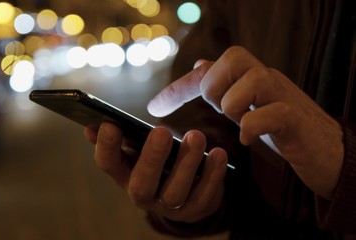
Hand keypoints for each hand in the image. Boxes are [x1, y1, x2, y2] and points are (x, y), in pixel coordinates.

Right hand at [84, 123, 227, 222]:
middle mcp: (142, 194)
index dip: (106, 147)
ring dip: (186, 164)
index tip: (110, 124)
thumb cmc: (159, 159)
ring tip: (197, 137)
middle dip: (151, 158)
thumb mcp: (139, 148)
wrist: (187, 189)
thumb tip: (91, 127)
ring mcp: (168, 207)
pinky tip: (219, 154)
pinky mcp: (194, 210)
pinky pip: (204, 196)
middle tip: (161, 131)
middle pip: (141, 184)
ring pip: (174, 192)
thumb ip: (123, 137)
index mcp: (124, 175)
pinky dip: (212, 175)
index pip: (108, 165)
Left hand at [147, 46, 343, 199]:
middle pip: (233, 57)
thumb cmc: (283, 129)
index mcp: (249, 78)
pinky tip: (251, 140)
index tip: (154, 108)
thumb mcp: (247, 107)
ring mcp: (284, 96)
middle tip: (220, 110)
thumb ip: (225, 88)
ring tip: (240, 123)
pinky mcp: (297, 120)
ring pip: (254, 78)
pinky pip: (273, 112)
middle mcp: (266, 79)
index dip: (178, 88)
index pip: (208, 70)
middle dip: (214, 86)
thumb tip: (200, 63)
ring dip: (235, 105)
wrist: (328, 151)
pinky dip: (255, 127)